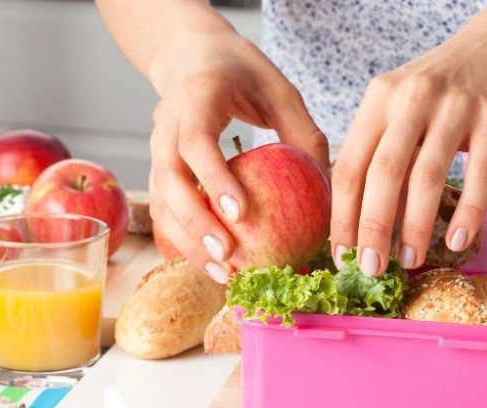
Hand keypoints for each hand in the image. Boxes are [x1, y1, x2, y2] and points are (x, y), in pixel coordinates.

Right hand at [148, 30, 327, 282]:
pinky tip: (211, 265)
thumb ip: (303, 133)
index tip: (239, 214)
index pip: (196, 141)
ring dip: (187, 241)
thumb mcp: (281, 91)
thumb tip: (329, 188)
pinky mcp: (160, 168)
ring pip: (161, 201)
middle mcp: (167, 123)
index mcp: (198, 95)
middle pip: (170, 179)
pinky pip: (164, 209)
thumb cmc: (244, 72)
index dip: (214, 178)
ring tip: (223, 274)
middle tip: (228, 257)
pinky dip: (183, 240)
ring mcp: (157, 147)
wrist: (192, 55)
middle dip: (196, 223)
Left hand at [330, 1, 486, 275]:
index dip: (342, 215)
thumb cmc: (443, 85)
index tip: (341, 254)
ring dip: (415, 226)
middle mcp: (411, 99)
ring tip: (409, 261)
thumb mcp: (401, 103)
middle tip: (370, 270)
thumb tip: (360, 218)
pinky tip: (457, 241)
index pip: (349, 165)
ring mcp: (454, 107)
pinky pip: (481, 173)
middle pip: (383, 173)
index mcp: (379, 99)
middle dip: (373, 228)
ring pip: (428, 176)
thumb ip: (382, 149)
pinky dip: (469, 212)